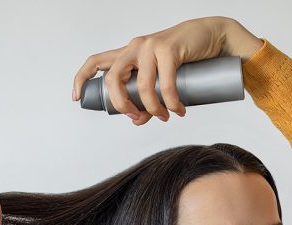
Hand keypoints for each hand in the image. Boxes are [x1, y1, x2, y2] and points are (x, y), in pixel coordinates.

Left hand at [72, 16, 252, 125]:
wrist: (214, 37)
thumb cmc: (186, 59)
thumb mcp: (161, 78)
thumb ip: (147, 98)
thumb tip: (137, 121)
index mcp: (128, 53)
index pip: (95, 62)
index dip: (81, 79)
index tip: (77, 98)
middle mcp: (135, 47)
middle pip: (113, 79)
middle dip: (121, 104)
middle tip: (136, 118)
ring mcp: (150, 46)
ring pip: (141, 86)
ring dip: (153, 109)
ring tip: (166, 116)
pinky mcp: (168, 49)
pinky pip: (165, 84)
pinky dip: (171, 102)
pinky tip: (178, 110)